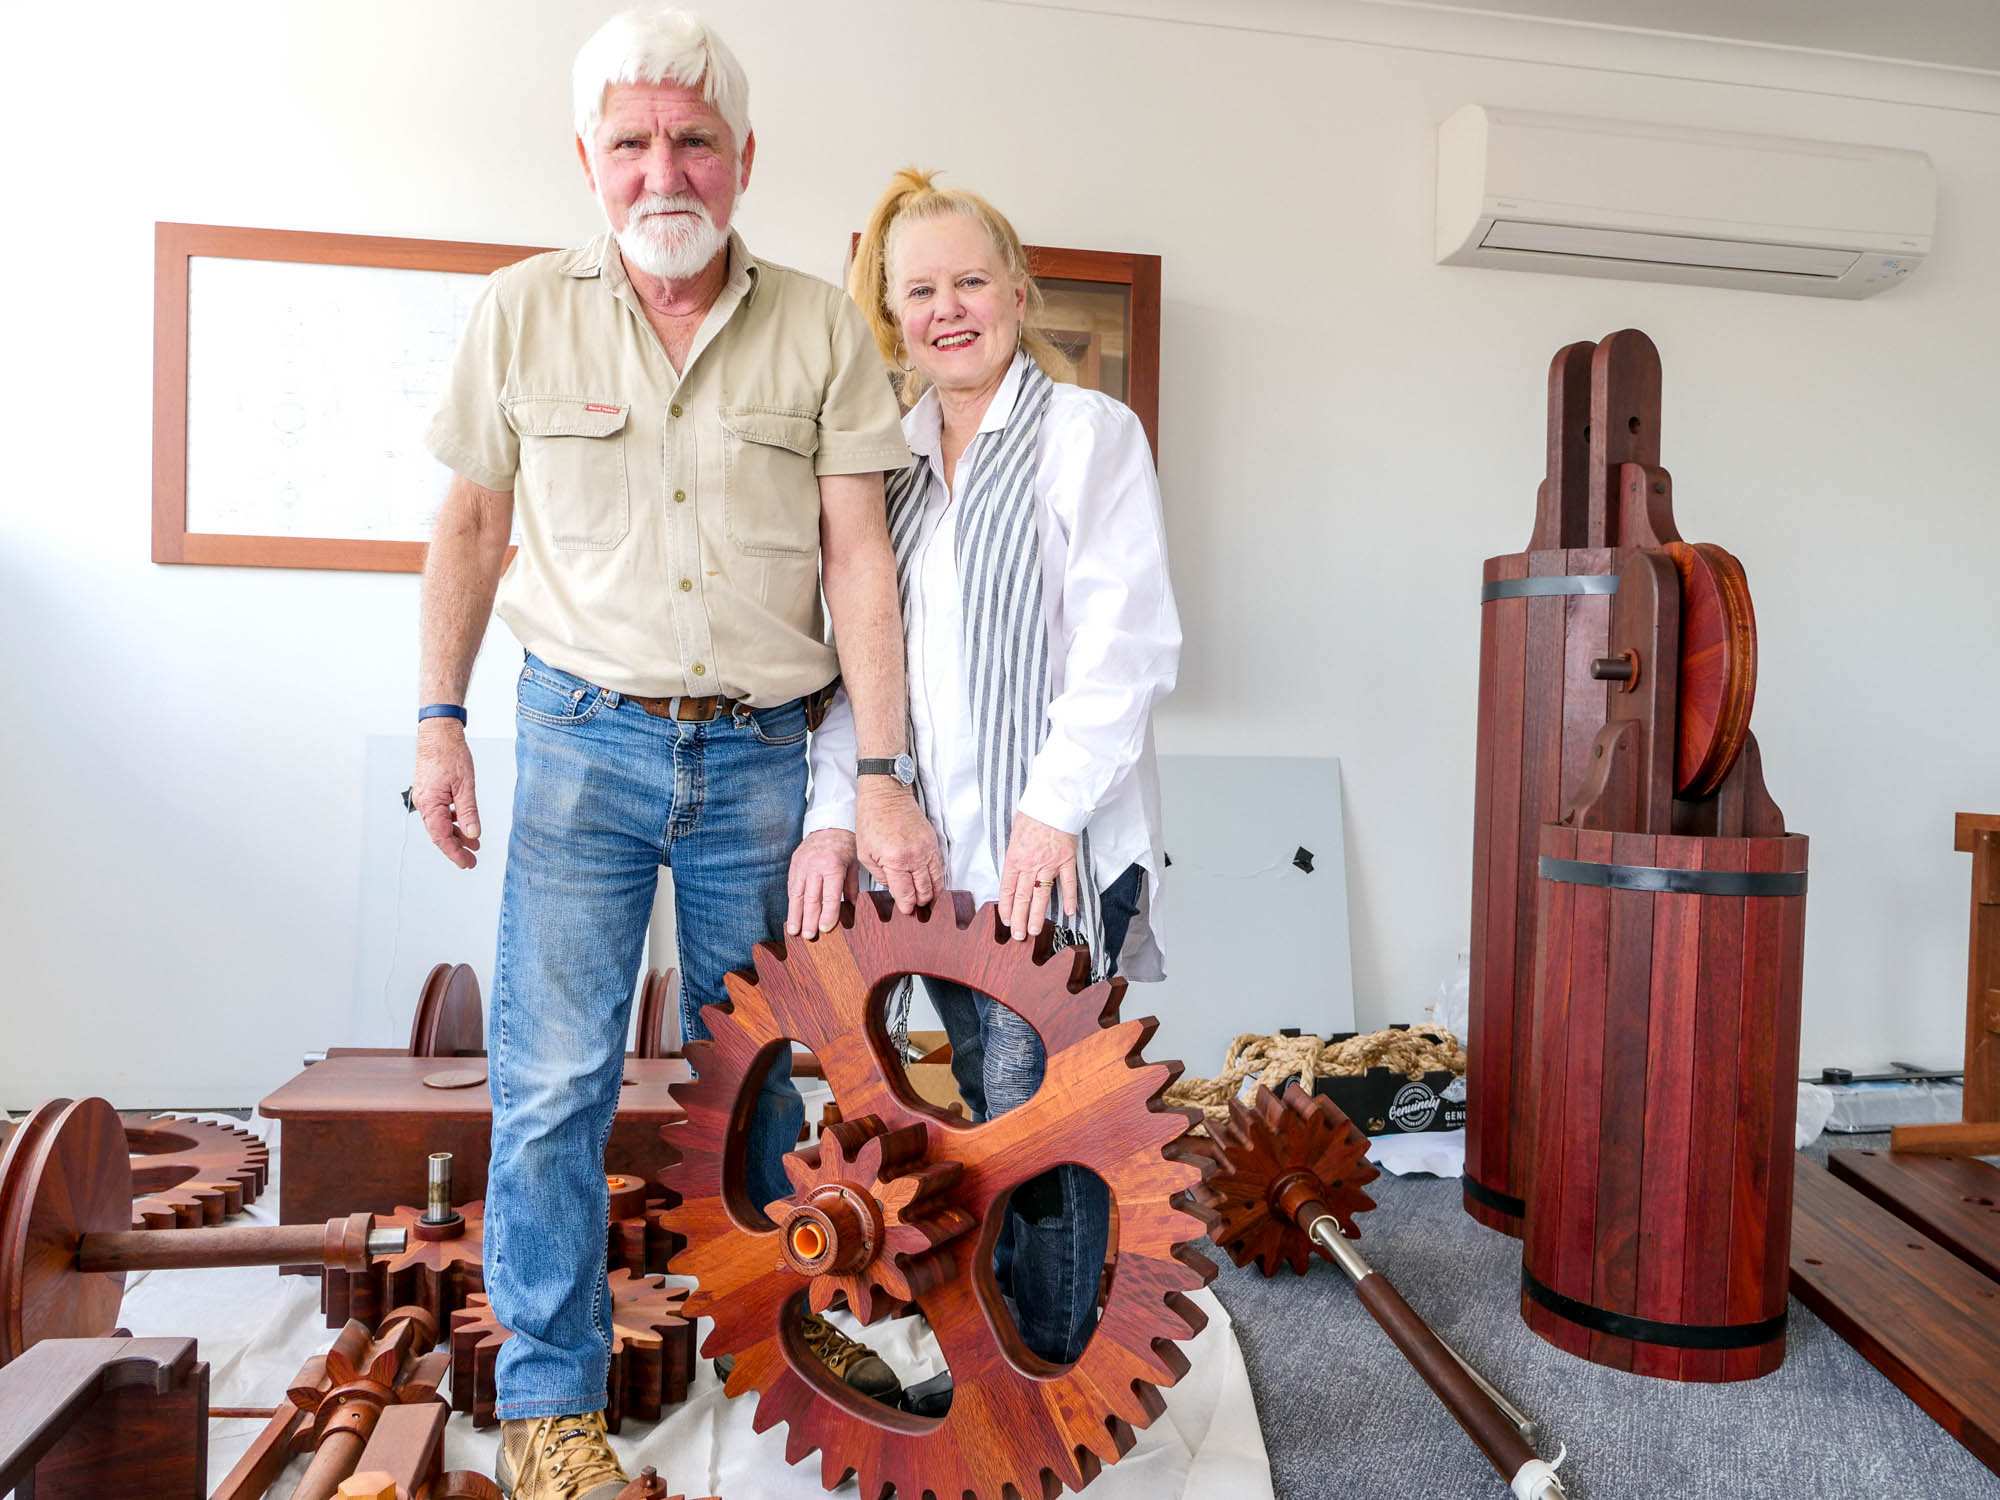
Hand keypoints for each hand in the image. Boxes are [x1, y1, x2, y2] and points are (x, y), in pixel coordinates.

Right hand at [413, 721, 481, 868]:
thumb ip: (468, 812)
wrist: (438, 733)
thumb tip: (473, 834)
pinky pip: (440, 813)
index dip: (455, 853)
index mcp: (430, 804)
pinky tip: (465, 825)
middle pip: (439, 834)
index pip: (442, 837)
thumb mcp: (465, 785)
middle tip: (472, 860)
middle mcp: (424, 803)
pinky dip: (453, 821)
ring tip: (473, 844)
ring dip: (456, 835)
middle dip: (456, 848)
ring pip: (440, 824)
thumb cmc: (449, 753)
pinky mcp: (430, 792)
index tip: (467, 863)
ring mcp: (426, 798)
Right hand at [787, 828, 858, 937]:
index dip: (827, 914)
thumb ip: (852, 887)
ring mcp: (802, 865)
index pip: (830, 895)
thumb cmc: (845, 847)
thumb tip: (852, 909)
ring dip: (795, 914)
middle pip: (811, 897)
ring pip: (797, 894)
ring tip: (794, 931)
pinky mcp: (794, 864)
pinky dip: (792, 902)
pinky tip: (792, 915)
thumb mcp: (854, 865)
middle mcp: (815, 866)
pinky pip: (792, 886)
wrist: (829, 826)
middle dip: (809, 919)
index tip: (825, 930)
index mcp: (833, 866)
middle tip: (809, 936)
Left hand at [854, 782, 944, 913]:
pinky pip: (939, 866)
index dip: (907, 906)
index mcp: (895, 860)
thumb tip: (893, 888)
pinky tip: (932, 884)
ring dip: (932, 893)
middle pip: (924, 890)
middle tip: (916, 908)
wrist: (886, 795)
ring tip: (927, 900)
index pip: (906, 893)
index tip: (906, 910)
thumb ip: (880, 875)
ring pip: (936, 880)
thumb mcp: (865, 853)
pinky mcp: (933, 841)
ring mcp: (927, 848)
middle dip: (920, 902)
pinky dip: (937, 878)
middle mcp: (915, 856)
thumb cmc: (871, 820)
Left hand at [998, 812, 1078, 941]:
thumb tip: (1013, 871)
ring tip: (1034, 931)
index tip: (1006, 921)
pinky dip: (1070, 899)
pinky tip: (1070, 913)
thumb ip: (1014, 855)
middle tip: (1018, 936)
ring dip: (1037, 915)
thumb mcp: (1014, 834)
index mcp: (1014, 858)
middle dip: (1019, 919)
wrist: (1053, 801)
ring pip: (1041, 895)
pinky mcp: (1067, 860)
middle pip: (1022, 897)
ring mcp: (1049, 864)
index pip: (1007, 889)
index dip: (1006, 908)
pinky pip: (1068, 883)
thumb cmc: (1032, 814)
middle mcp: (1030, 864)